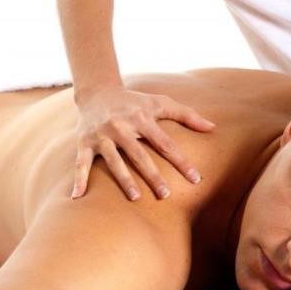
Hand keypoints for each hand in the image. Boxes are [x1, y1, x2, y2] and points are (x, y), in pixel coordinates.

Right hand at [71, 86, 215, 200]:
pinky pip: (81, 162)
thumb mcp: (160, 103)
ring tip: (136, 198)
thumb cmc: (135, 102)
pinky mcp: (84, 142)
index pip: (165, 144)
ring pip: (114, 161)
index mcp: (142, 118)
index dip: (181, 162)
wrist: (97, 91)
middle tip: (166, 195)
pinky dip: (78, 179)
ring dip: (124, 180)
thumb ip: (187, 115)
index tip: (196, 179)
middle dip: (153, 175)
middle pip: (140, 155)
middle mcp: (121, 127)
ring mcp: (102, 135)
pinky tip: (77, 197)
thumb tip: (213, 127)